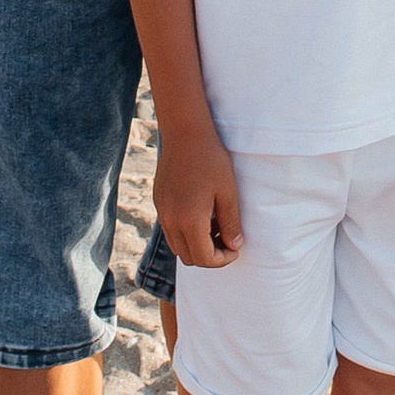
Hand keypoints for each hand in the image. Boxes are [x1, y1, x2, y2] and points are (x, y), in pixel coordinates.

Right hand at [156, 130, 241, 268]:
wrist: (185, 133)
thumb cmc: (211, 159)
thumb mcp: (228, 192)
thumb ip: (231, 223)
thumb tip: (234, 246)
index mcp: (190, 221)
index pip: (204, 258)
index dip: (222, 260)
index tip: (235, 249)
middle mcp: (171, 221)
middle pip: (189, 258)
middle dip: (209, 256)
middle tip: (227, 240)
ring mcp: (162, 212)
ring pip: (178, 246)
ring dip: (196, 245)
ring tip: (215, 227)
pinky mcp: (159, 202)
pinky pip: (170, 230)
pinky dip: (185, 233)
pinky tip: (201, 214)